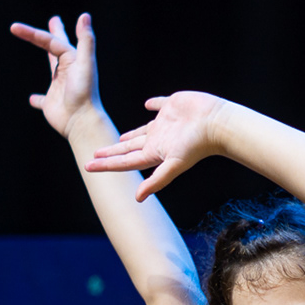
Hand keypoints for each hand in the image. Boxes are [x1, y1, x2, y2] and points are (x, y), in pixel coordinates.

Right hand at [11, 13, 101, 136]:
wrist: (82, 121)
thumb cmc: (84, 92)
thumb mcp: (86, 63)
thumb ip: (86, 40)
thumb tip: (85, 16)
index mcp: (72, 61)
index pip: (50, 42)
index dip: (32, 33)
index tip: (14, 28)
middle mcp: (66, 72)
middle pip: (57, 49)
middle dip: (53, 35)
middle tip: (54, 20)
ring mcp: (58, 88)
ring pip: (52, 69)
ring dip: (49, 59)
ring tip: (45, 52)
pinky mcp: (51, 104)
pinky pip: (42, 100)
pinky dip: (36, 99)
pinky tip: (32, 99)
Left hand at [88, 92, 228, 201]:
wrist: (216, 123)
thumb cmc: (196, 145)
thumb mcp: (174, 164)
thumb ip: (157, 181)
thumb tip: (137, 199)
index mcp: (155, 152)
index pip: (125, 161)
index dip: (106, 164)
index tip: (88, 166)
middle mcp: (158, 139)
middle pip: (129, 148)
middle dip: (112, 152)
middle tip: (95, 154)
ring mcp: (165, 124)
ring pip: (141, 130)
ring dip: (130, 135)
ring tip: (119, 137)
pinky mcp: (173, 107)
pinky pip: (159, 106)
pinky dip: (153, 105)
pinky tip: (148, 105)